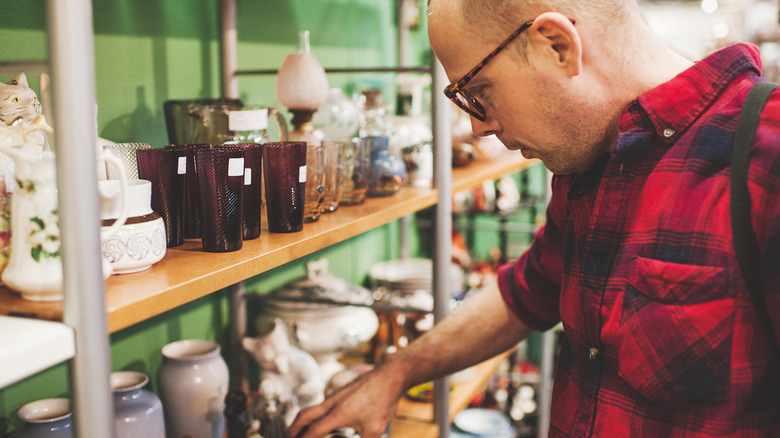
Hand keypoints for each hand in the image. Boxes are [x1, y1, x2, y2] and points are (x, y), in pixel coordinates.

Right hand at [287, 365, 403, 437]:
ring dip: (301, 421)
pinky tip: (319, 422)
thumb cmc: (383, 402)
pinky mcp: (339, 393)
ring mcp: (334, 396)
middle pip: (303, 416)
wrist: (388, 377)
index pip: (312, 432)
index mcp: (337, 414)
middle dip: (292, 430)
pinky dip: (312, 415)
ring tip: (299, 433)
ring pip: (311, 409)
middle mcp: (331, 403)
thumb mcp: (375, 430)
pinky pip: (319, 405)